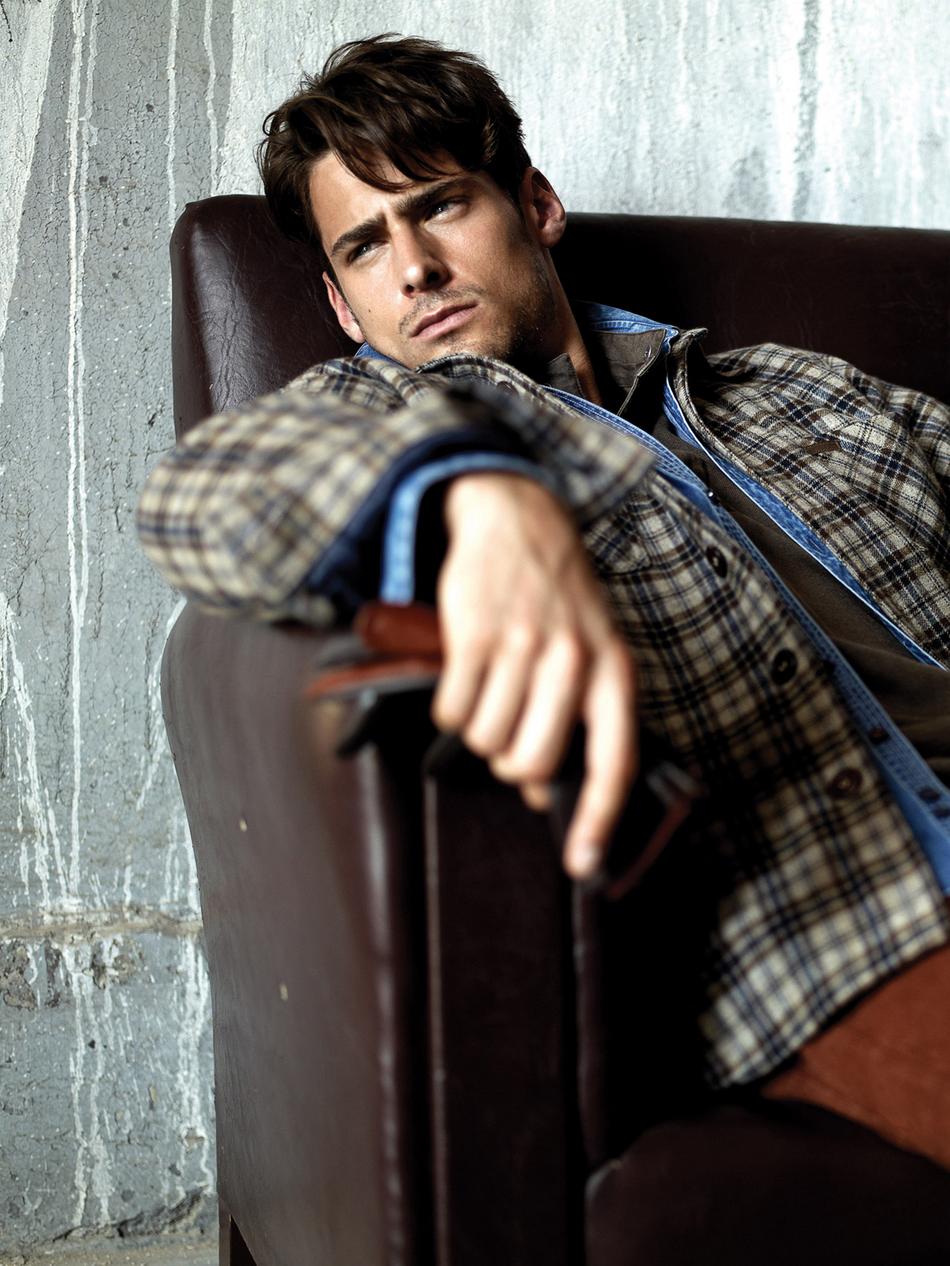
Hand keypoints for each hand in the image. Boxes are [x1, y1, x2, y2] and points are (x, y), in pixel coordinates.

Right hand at [432, 472, 637, 878]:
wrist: (518, 519)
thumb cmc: (558, 599)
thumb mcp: (590, 651)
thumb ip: (578, 719)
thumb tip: (539, 792)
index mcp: (614, 671)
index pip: (614, 762)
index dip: (597, 820)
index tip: (582, 866)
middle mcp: (575, 661)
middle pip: (532, 763)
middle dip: (510, 765)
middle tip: (508, 734)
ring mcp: (524, 646)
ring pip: (487, 741)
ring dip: (479, 732)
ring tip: (488, 692)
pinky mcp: (475, 635)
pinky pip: (452, 713)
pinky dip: (451, 709)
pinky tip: (463, 679)